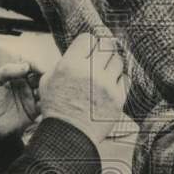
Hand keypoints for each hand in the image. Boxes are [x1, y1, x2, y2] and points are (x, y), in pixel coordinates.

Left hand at [0, 61, 42, 136]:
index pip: (30, 65)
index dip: (36, 65)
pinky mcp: (36, 109)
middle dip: (45, 76)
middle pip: (41, 75)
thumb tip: (26, 66)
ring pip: (46, 88)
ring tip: (41, 92)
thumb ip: (5, 71)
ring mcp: (32, 96)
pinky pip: (46, 103)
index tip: (39, 69)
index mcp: (16, 75)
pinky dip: (49, 101)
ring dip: (47, 88)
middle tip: (45, 79)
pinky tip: (43, 101)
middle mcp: (26, 84)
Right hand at [40, 31, 126, 145]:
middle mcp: (90, 72)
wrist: (69, 135)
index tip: (87, 50)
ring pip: (118, 61)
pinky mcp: (118, 98)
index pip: (88, 38)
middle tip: (100, 56)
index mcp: (71, 65)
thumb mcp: (48, 80)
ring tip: (105, 72)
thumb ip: (63, 62)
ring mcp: (107, 85)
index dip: (88, 43)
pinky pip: (125, 79)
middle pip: (107, 45)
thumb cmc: (57, 108)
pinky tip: (110, 85)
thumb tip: (77, 51)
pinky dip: (119, 80)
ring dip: (112, 64)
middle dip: (103, 49)